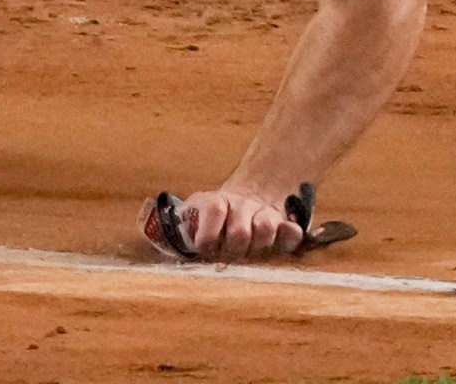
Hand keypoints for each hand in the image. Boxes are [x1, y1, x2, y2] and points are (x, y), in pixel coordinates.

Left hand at [156, 186, 306, 261]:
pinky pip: (292, 232)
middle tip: (229, 256)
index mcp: (215, 201)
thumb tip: (163, 246)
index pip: (214, 209)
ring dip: (257, 248)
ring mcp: (265, 213)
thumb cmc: (213, 220)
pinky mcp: (285, 224)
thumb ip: (181, 230)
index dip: (208, 234)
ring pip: (266, 230)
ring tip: (249, 253)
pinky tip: (276, 248)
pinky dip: (287, 241)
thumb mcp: (193, 217)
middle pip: (240, 231)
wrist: (247, 198)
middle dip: (233, 251)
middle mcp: (241, 204)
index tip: (204, 249)